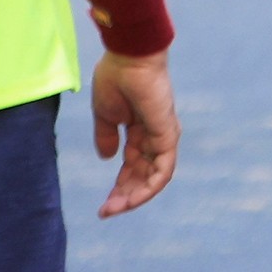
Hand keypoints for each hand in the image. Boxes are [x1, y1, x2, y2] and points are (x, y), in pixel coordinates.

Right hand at [91, 52, 177, 217]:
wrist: (129, 58)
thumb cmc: (117, 79)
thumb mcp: (106, 115)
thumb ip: (107, 137)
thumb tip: (107, 158)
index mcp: (141, 132)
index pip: (133, 167)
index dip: (119, 186)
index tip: (104, 205)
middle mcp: (156, 138)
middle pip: (143, 176)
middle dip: (125, 196)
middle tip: (107, 212)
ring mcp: (163, 137)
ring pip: (154, 178)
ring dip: (135, 196)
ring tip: (114, 209)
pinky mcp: (168, 135)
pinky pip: (163, 169)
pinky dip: (150, 186)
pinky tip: (132, 199)